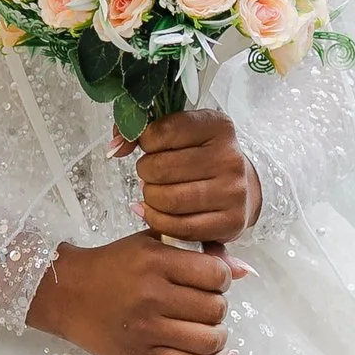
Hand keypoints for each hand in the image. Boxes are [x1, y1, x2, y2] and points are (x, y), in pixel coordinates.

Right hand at [26, 231, 243, 354]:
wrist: (66, 293)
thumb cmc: (112, 265)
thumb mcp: (151, 244)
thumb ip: (197, 251)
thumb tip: (247, 270)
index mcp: (155, 261)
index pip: (216, 274)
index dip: (223, 278)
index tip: (211, 280)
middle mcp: (152, 295)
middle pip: (216, 308)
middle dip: (218, 306)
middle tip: (203, 304)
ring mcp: (146, 329)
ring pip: (209, 339)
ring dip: (217, 335)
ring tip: (206, 328)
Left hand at [129, 106, 261, 244]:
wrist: (239, 187)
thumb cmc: (201, 157)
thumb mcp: (178, 133)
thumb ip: (140, 131)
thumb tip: (114, 147)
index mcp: (217, 126)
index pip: (163, 131)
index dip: (146, 142)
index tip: (150, 147)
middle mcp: (229, 157)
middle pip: (161, 168)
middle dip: (146, 172)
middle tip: (151, 174)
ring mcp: (233, 191)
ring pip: (168, 200)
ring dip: (151, 198)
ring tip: (155, 191)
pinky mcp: (230, 221)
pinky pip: (179, 227)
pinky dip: (158, 221)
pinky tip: (155, 212)